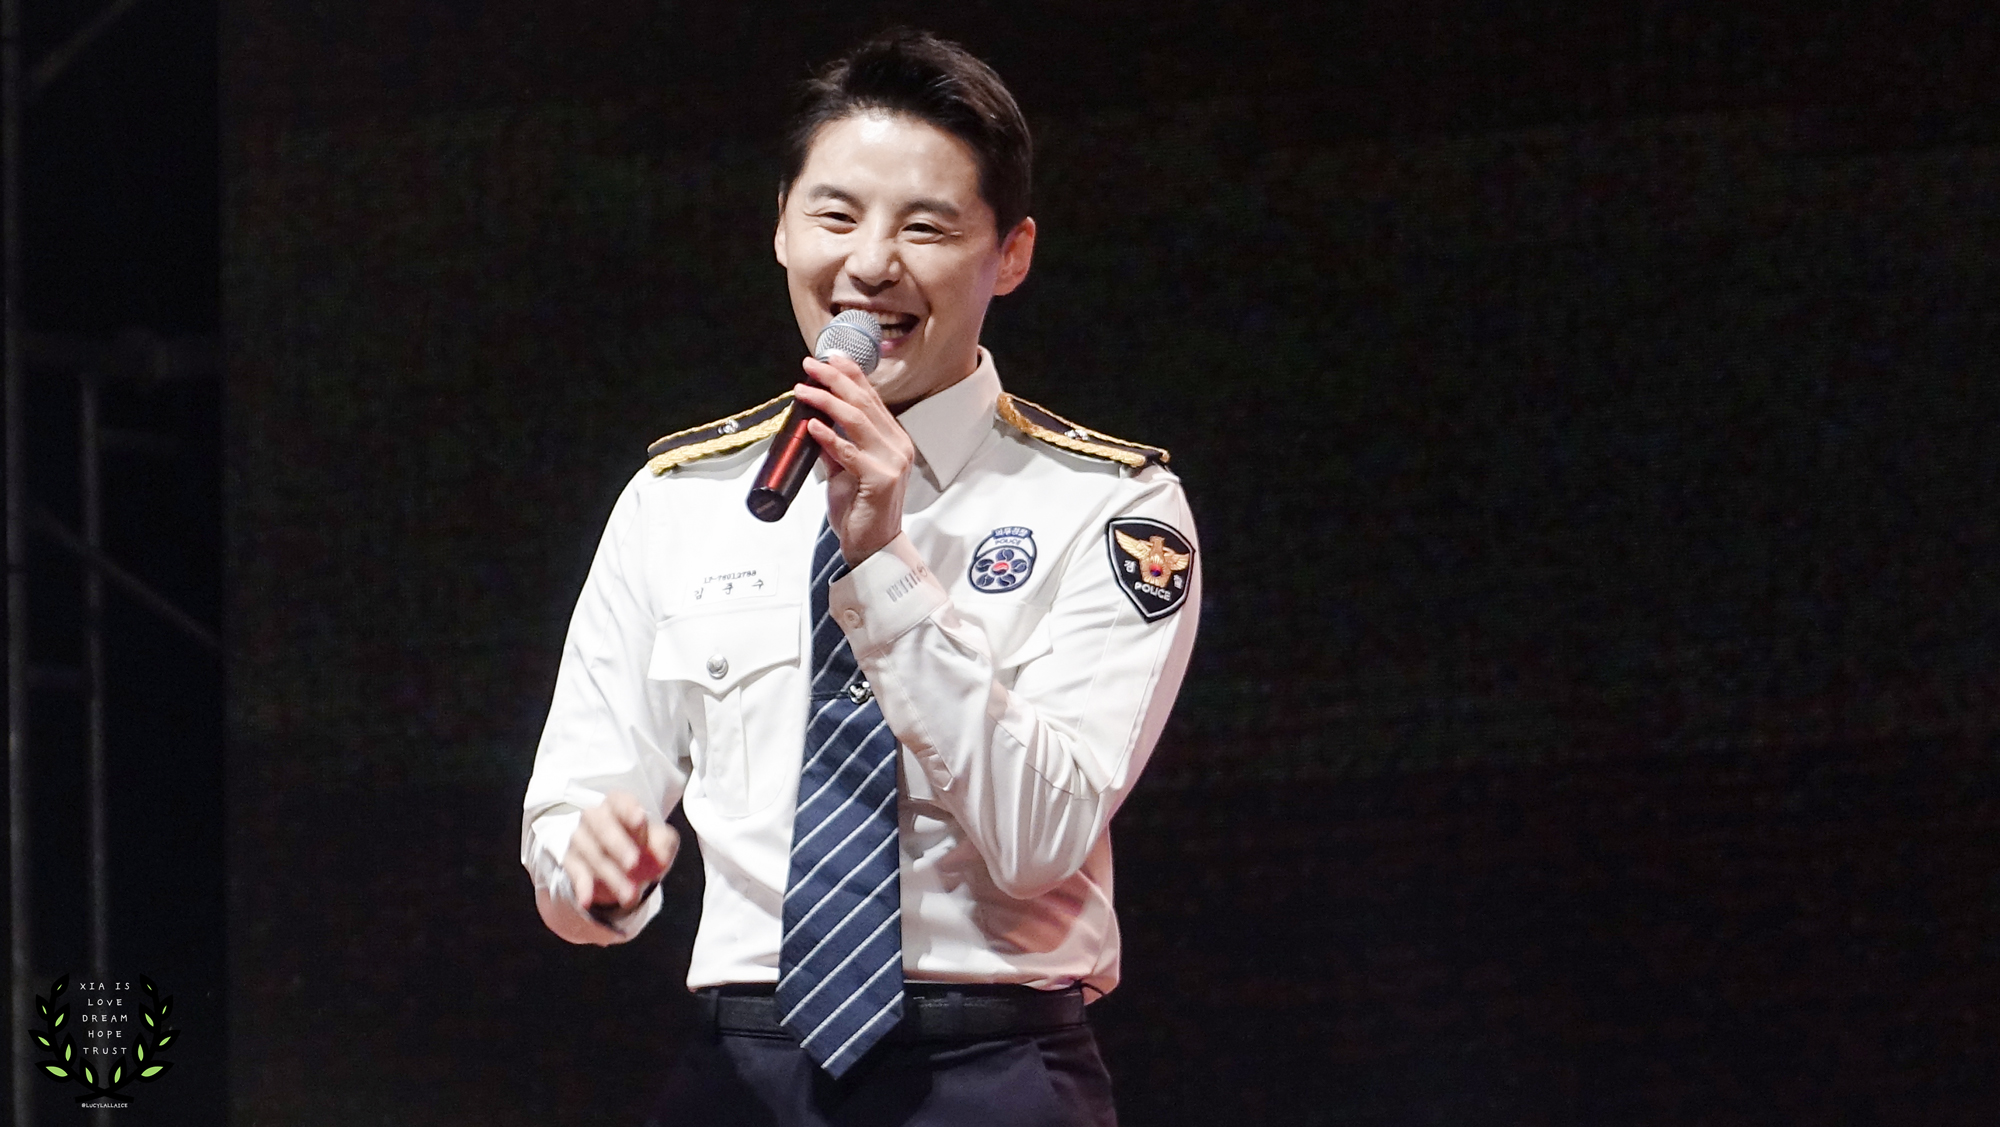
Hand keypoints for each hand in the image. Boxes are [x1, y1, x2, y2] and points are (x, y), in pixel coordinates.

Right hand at [561, 791, 678, 910]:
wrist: (620, 865)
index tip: (640, 821)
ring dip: (611, 876)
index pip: (621, 801)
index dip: (630, 810)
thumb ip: (664, 844)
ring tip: (630, 895)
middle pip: (602, 825)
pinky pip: (575, 873)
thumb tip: (660, 857)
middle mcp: (595, 816)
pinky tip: (587, 900)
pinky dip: (581, 887)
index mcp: (619, 804)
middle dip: (618, 845)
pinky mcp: (571, 860)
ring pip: (593, 854)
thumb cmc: (642, 844)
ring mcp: (580, 837)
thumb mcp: (660, 841)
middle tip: (634, 864)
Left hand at [794, 353, 915, 563]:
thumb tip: (812, 424)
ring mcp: (892, 462)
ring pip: (858, 421)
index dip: (850, 374)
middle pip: (864, 403)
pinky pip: (851, 453)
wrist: (871, 547)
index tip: (829, 357)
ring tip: (804, 390)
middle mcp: (897, 446)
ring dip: (827, 402)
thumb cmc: (860, 511)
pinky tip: (813, 425)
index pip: (871, 398)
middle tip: (810, 365)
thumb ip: (833, 448)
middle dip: (835, 379)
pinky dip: (830, 437)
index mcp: (892, 440)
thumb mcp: (843, 472)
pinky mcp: (881, 480)